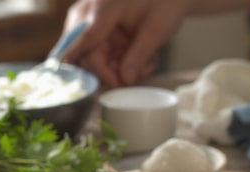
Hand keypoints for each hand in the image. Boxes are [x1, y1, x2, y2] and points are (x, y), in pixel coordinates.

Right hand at [63, 0, 194, 86]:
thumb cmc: (163, 2)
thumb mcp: (156, 31)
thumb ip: (138, 57)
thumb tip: (124, 82)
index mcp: (102, 7)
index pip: (87, 42)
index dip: (99, 69)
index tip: (114, 85)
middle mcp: (86, 14)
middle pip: (87, 56)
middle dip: (111, 72)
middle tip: (135, 77)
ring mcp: (87, 22)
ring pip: (92, 60)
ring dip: (117, 69)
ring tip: (145, 65)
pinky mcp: (93, 31)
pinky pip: (99, 56)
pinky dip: (118, 63)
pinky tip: (139, 59)